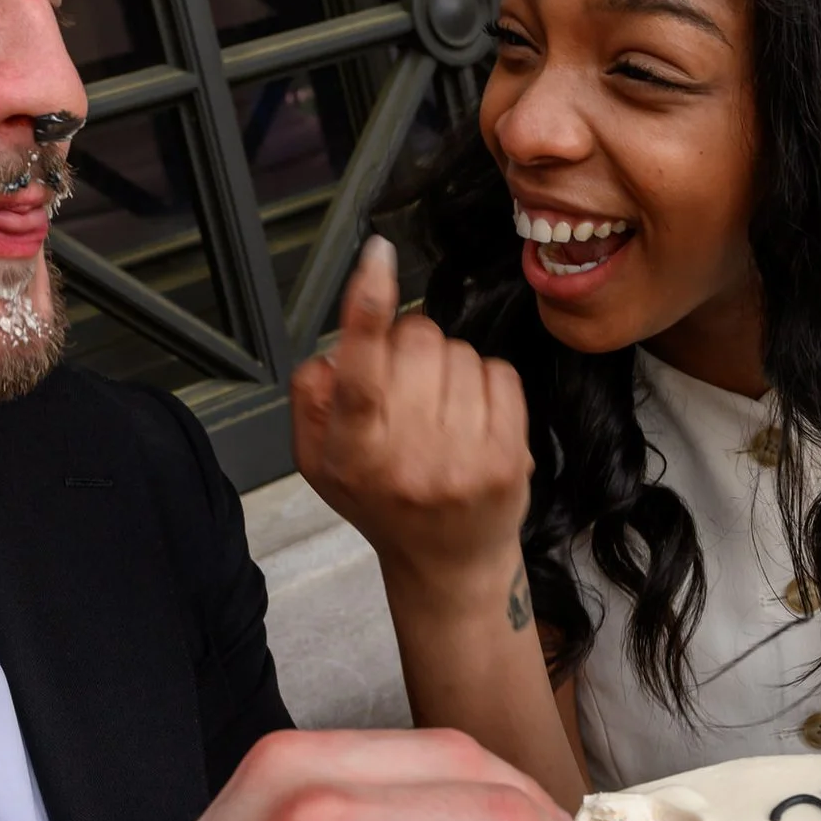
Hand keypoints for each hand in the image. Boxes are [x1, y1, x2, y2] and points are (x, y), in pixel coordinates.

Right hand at [290, 238, 531, 594]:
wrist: (447, 563)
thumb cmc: (380, 501)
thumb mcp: (317, 461)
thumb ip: (311, 398)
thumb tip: (339, 348)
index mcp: (353, 454)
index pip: (359, 370)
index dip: (367, 307)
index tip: (377, 257)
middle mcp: (408, 458)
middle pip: (416, 340)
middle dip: (408, 343)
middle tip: (404, 384)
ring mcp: (464, 461)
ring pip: (459, 352)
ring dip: (446, 366)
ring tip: (438, 410)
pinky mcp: (509, 458)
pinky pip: (498, 373)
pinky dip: (483, 382)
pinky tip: (470, 416)